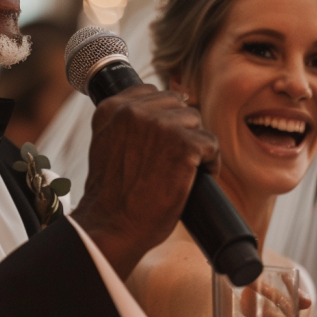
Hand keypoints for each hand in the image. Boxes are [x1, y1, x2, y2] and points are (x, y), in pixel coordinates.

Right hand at [71, 84, 218, 278]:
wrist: (113, 224)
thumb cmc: (111, 193)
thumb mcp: (106, 144)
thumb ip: (124, 122)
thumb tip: (157, 109)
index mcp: (111, 108)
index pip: (150, 92)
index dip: (161, 115)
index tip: (161, 137)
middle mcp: (133, 110)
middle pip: (175, 104)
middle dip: (179, 128)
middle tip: (173, 156)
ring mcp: (159, 125)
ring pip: (194, 121)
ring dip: (194, 143)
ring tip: (184, 168)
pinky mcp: (183, 143)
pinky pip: (210, 142)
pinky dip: (210, 162)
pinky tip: (197, 176)